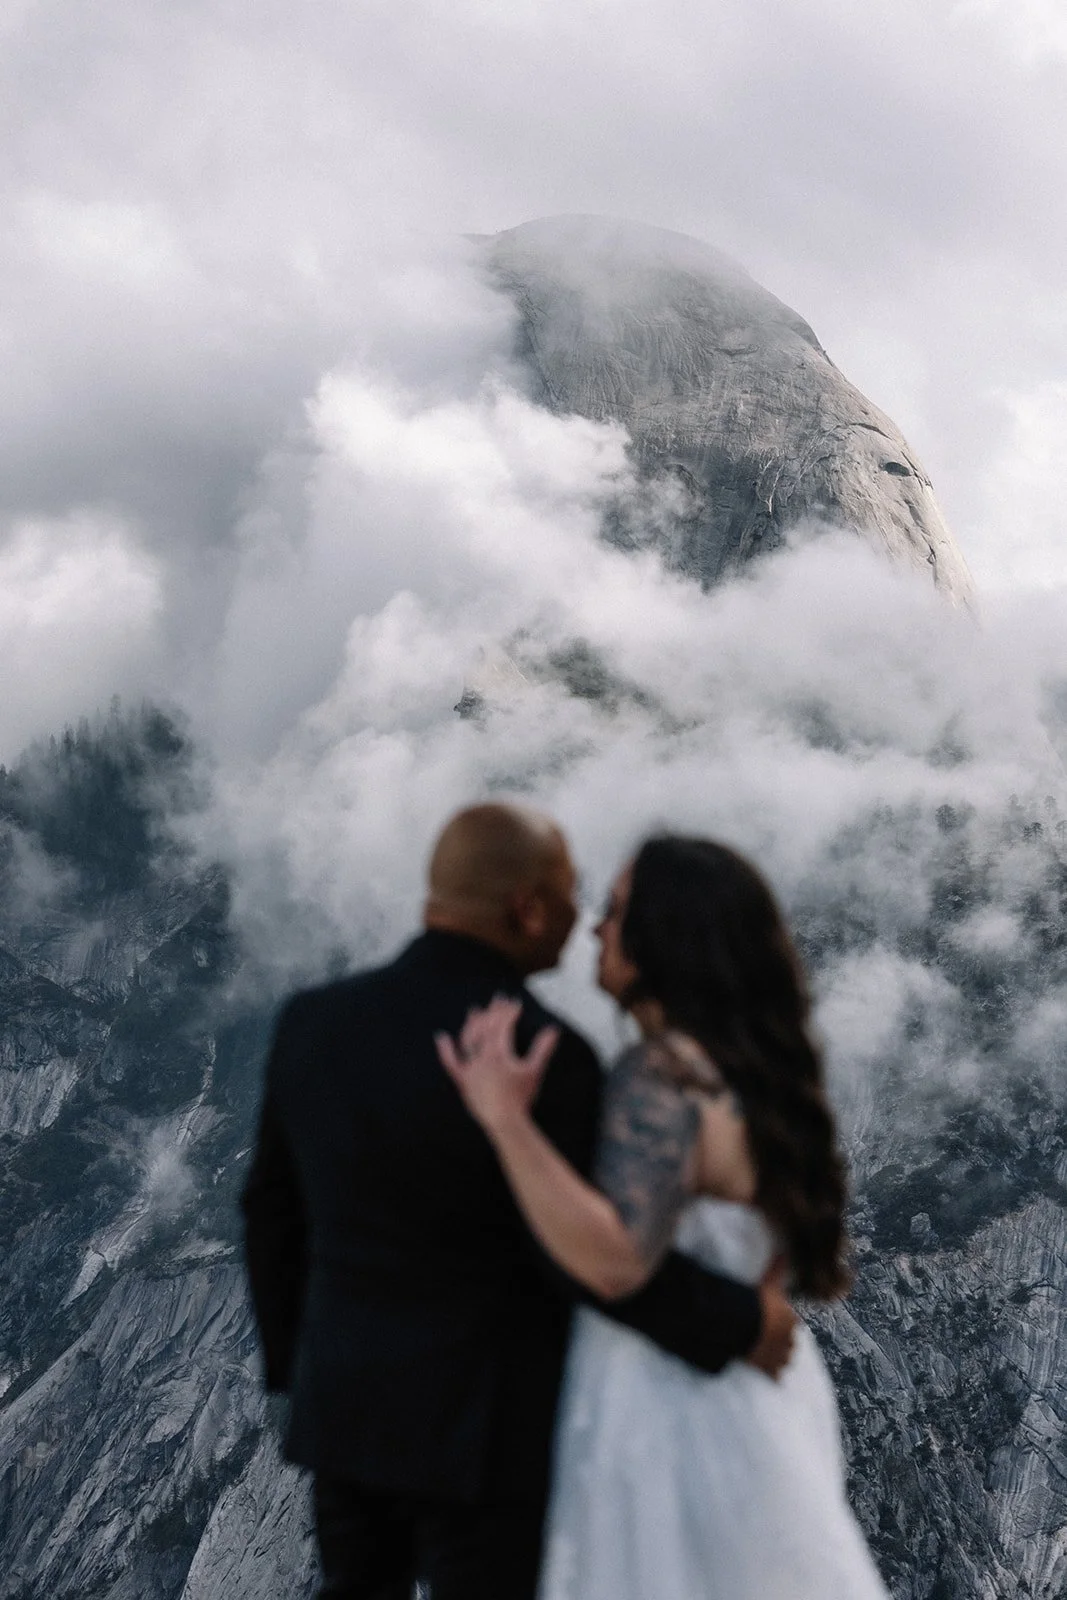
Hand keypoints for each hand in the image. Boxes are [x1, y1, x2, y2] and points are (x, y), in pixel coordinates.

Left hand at [435, 997, 559, 1135]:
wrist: (504, 1121)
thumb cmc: (521, 1097)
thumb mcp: (535, 1071)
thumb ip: (543, 1048)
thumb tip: (553, 1029)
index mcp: (499, 1053)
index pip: (503, 1026)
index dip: (509, 1012)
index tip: (515, 1003)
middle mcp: (481, 1057)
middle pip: (486, 1028)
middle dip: (493, 1012)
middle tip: (498, 999)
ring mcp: (470, 1068)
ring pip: (468, 1040)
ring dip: (472, 1023)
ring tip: (474, 1010)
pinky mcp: (462, 1081)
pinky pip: (450, 1063)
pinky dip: (445, 1049)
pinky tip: (441, 1037)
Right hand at [746, 1255, 796, 1379]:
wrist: (745, 1326)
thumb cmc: (758, 1303)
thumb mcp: (768, 1283)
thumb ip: (777, 1269)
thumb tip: (784, 1252)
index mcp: (792, 1322)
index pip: (793, 1324)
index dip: (784, 1323)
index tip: (774, 1322)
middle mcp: (790, 1341)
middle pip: (790, 1343)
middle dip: (783, 1342)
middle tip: (769, 1338)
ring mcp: (781, 1358)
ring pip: (785, 1360)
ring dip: (779, 1358)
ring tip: (767, 1354)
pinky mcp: (770, 1371)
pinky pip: (775, 1376)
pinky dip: (772, 1375)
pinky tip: (766, 1373)